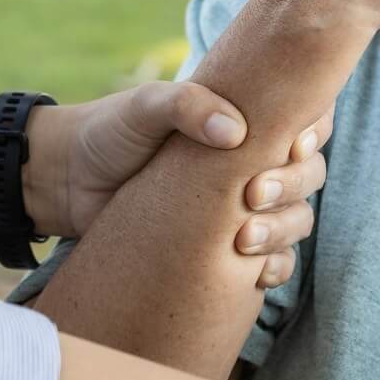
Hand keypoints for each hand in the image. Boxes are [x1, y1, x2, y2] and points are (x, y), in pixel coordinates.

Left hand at [33, 84, 330, 288]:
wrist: (64, 183)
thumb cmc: (108, 131)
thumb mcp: (144, 107)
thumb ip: (186, 106)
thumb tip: (234, 131)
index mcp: (244, 116)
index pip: (305, 118)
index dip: (315, 131)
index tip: (295, 145)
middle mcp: (251, 160)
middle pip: (308, 174)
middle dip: (292, 186)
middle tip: (253, 193)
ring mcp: (239, 205)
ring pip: (295, 219)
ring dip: (284, 229)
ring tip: (245, 237)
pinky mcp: (221, 245)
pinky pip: (270, 260)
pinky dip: (274, 267)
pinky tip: (256, 272)